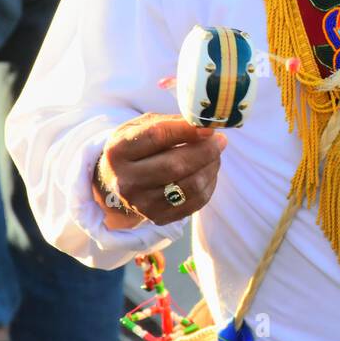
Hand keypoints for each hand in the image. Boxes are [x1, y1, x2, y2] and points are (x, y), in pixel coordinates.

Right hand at [92, 113, 227, 229]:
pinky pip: (196, 202)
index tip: (208, 127)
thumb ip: (172, 122)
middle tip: (220, 140)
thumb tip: (205, 126)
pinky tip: (208, 170)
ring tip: (215, 154)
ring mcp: (142, 203)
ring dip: (211, 167)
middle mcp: (127, 181)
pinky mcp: (159, 217)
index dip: (187, 130)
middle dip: (205, 151)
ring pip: (190, 186)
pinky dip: (209, 183)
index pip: (156, 136)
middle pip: (175, 165)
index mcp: (119, 151)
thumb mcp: (143, 126)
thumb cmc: (138, 145)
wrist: (120, 180)